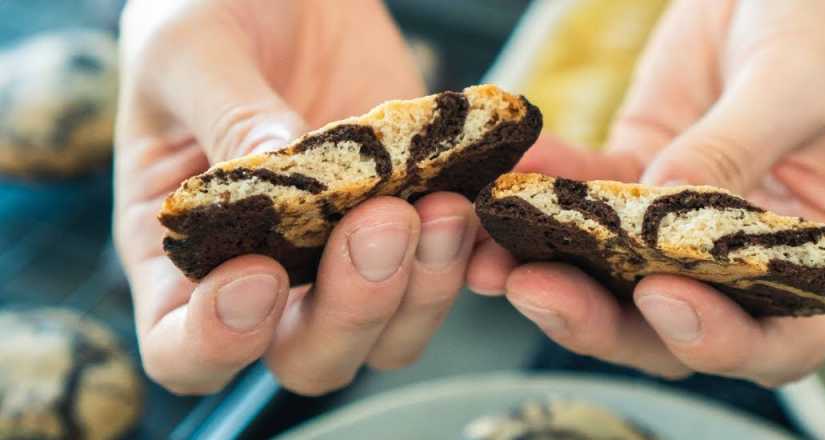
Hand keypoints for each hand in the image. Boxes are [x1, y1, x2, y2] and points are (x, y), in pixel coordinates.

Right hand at [115, 0, 477, 395]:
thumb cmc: (209, 12)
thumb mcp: (192, 49)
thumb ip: (227, 114)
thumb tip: (281, 172)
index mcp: (184, 250)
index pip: (186, 348)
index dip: (221, 341)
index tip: (260, 276)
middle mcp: (269, 271)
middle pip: (310, 356)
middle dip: (353, 310)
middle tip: (382, 222)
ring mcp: (347, 252)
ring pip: (393, 330)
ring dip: (426, 286)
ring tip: (444, 205)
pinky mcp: (414, 217)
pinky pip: (453, 265)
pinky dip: (477, 247)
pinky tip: (488, 196)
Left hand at [467, 0, 824, 385]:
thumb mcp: (798, 83)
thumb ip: (731, 150)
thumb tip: (656, 216)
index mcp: (820, 259)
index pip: (778, 341)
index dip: (717, 341)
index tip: (660, 297)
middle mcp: (748, 257)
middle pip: (669, 323)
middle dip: (598, 316)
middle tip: (535, 289)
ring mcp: (682, 222)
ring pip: (610, 271)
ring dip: (547, 268)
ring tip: (486, 253)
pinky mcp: (636, 173)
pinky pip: (581, 193)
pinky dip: (543, 188)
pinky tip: (507, 173)